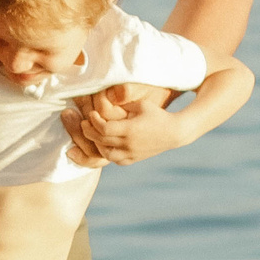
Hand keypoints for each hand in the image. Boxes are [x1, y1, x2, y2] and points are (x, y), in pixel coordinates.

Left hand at [61, 84, 184, 165]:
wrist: (174, 132)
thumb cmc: (157, 114)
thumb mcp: (140, 104)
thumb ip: (122, 105)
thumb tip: (104, 100)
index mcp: (130, 129)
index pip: (104, 129)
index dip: (94, 121)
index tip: (92, 114)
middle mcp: (129, 144)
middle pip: (101, 141)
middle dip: (89, 132)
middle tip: (84, 123)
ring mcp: (132, 153)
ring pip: (106, 154)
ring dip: (97, 145)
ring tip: (94, 135)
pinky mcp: (134, 159)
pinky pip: (116, 160)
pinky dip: (108, 153)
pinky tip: (106, 145)